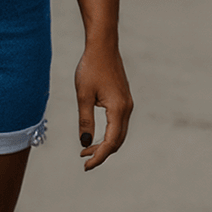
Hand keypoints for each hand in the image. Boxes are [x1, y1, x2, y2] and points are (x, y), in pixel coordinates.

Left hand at [75, 44, 132, 170]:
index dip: (99, 156)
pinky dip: (108, 133)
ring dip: (105, 143)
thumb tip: (85, 143)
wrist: (103, 46)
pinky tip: (96, 133)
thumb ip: (85, 120)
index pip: (111, 142)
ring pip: (119, 133)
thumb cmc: (91, 67)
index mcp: (118, 110)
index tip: (85, 166)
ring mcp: (127, 104)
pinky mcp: (123, 99)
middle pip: (117, 141)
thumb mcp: (83, 95)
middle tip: (84, 159)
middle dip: (102, 153)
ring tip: (86, 149)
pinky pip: (118, 123)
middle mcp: (127, 109)